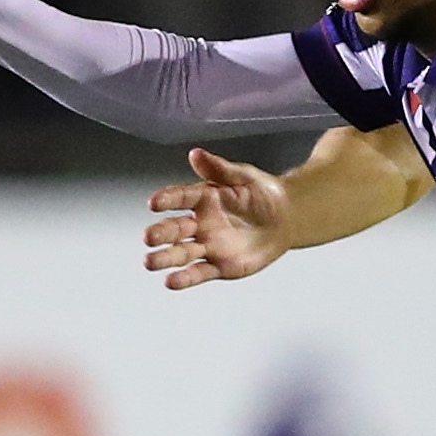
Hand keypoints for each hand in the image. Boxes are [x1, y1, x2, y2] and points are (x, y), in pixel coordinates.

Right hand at [144, 148, 292, 289]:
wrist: (286, 218)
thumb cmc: (263, 193)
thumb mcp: (244, 177)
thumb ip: (220, 168)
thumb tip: (195, 154)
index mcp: (202, 198)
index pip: (180, 198)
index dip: (167, 200)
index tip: (154, 203)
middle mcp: (199, 223)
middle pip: (175, 229)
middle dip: (161, 233)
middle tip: (149, 237)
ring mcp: (208, 245)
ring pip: (182, 253)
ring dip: (165, 258)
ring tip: (150, 262)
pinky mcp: (219, 266)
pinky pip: (199, 272)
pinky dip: (185, 278)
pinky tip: (171, 281)